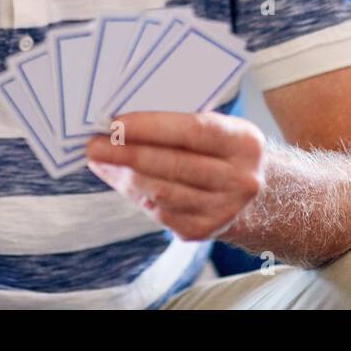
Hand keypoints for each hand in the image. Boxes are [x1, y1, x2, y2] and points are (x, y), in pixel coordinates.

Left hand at [86, 111, 266, 241]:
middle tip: (94, 145)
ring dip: (124, 175)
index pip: (193, 132)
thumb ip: (181, 122)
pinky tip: (119, 179)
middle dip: (127, 154)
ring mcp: (223, 210)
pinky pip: (159, 212)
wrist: (257, 198)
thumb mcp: (219, 127)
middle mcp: (240, 179)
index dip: (152, 127)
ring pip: (161, 192)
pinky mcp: (203, 230)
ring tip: (100, 160)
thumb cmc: (223, 151)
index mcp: (244, 143)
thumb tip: (123, 120)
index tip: (116, 123)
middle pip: (173, 165)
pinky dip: (135, 194)